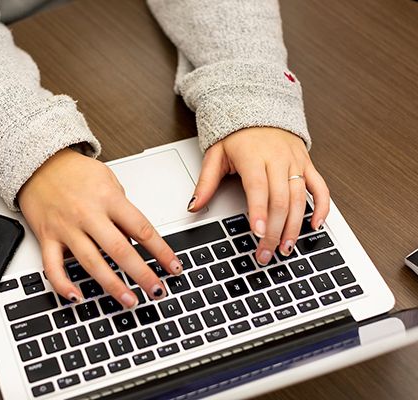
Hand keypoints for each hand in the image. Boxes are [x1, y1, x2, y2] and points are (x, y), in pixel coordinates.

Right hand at [18, 148, 181, 307]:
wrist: (38, 162)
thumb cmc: (75, 171)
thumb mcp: (108, 180)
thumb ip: (122, 209)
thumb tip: (134, 239)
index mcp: (108, 199)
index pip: (141, 229)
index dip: (161, 251)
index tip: (174, 267)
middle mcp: (88, 214)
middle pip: (120, 250)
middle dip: (142, 274)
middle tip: (157, 291)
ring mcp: (66, 228)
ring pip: (91, 263)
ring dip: (113, 286)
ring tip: (130, 301)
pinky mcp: (46, 237)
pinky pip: (53, 267)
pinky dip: (63, 285)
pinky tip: (77, 298)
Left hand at [187, 127, 328, 264]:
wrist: (258, 105)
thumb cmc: (236, 133)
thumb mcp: (215, 154)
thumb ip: (206, 182)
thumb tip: (193, 205)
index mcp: (253, 157)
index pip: (258, 189)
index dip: (260, 212)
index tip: (259, 233)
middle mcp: (277, 159)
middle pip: (280, 200)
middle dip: (275, 231)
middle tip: (267, 252)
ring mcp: (295, 162)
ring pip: (300, 198)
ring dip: (295, 226)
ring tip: (287, 247)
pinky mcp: (307, 163)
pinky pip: (320, 187)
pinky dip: (322, 207)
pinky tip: (314, 226)